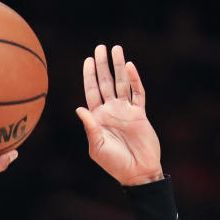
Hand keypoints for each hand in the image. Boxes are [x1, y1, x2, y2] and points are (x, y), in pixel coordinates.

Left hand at [76, 45, 162, 185]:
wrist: (137, 172)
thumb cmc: (114, 164)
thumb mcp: (97, 147)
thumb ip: (90, 128)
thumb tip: (79, 108)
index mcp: (98, 118)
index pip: (92, 92)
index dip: (90, 76)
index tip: (88, 60)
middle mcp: (111, 111)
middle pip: (105, 83)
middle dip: (103, 65)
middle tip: (100, 47)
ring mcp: (126, 111)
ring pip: (122, 83)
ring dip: (119, 67)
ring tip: (117, 49)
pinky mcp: (140, 114)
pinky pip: (137, 93)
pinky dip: (134, 80)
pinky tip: (130, 67)